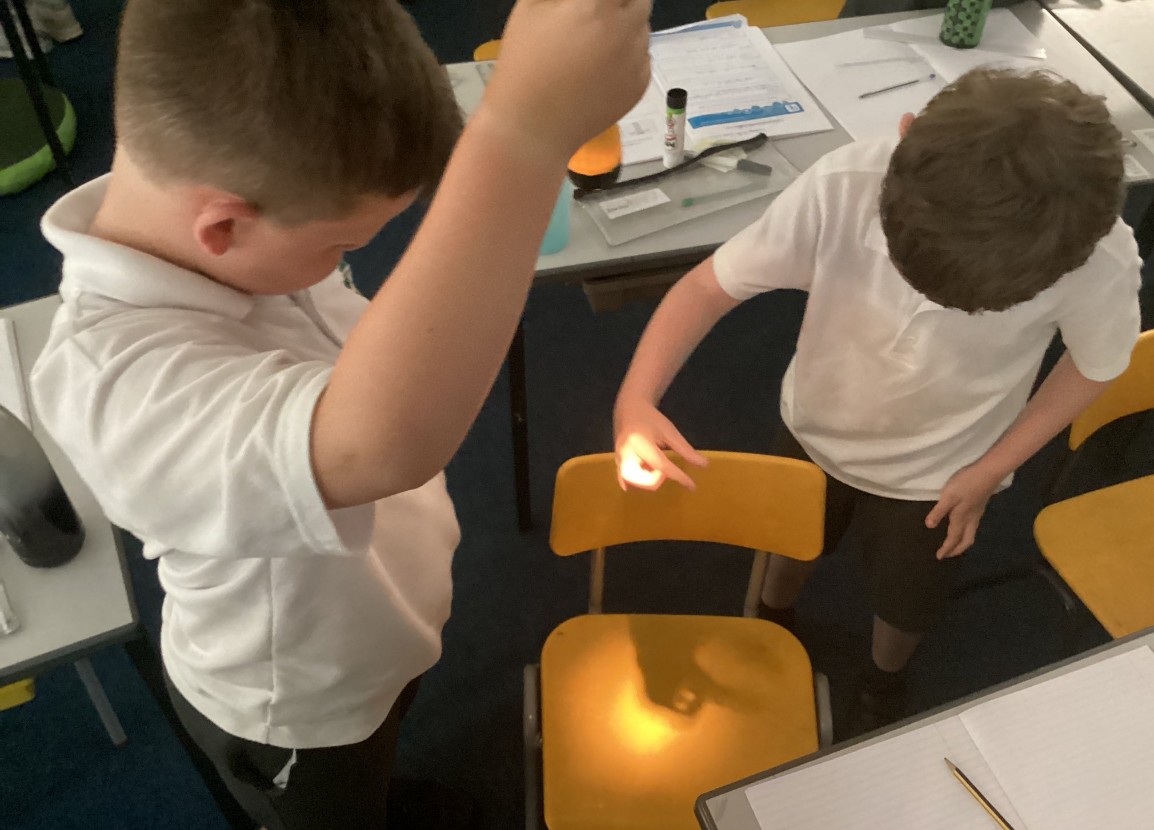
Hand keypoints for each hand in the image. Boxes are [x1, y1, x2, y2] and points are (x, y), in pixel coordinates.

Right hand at [481, 0, 652, 160]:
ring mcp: (637, 59)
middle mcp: (627, 28)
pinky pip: (641, 58)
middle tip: (595, 16)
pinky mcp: (640, 85)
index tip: (593, 6)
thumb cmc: (524, 63)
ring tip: (592, 47)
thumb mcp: (531, 7)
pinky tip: (598, 71)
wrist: (534, 128)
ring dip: (625, 28)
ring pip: (642, 29)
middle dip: (620, 4)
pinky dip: (627, 57)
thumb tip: (577, 0)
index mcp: (598, 4)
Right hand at [614, 396, 706, 490]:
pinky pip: (624, 479)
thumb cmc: (651, 419)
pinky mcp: (617, 463)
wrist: (629, 410)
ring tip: (655, 467)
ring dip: (647, 480)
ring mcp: (618, 459)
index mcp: (641, 442)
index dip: (678, 477)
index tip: (692, 486)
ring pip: (632, 482)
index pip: (662, 466)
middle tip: (665, 469)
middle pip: (641, 479)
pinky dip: (637, 482)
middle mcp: (626, 453)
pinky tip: (643, 479)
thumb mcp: (669, 431)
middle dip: (657, 480)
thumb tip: (703, 465)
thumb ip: (685, 450)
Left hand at [925, 462, 1001, 559]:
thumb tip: (929, 527)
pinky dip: (966, 533)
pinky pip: (973, 527)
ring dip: (962, 542)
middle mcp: (971, 520)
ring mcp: (977, 513)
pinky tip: (963, 526)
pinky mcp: (980, 506)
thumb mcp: (948, 497)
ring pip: (971, 534)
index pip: (953, 538)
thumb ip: (938, 512)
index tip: (939, 557)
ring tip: (955, 544)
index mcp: (961, 519)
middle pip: (966, 541)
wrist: (988, 473)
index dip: (946, 549)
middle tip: (948, 555)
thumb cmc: (966, 484)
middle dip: (957, 550)